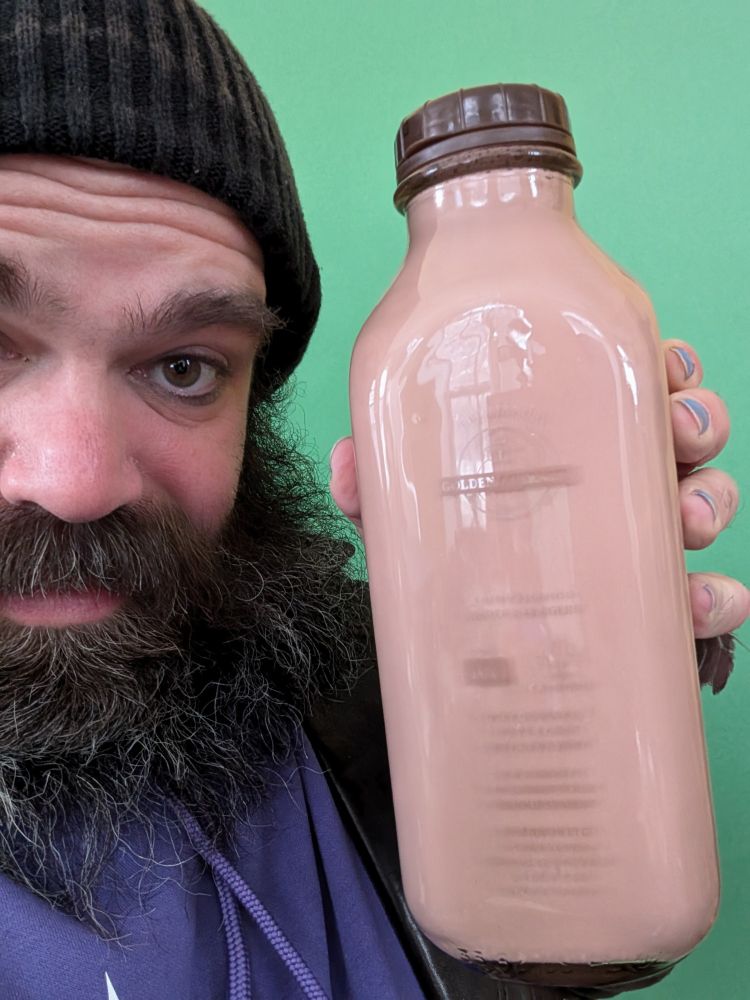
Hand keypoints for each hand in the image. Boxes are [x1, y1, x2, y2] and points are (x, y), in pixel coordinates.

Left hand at [330, 339, 747, 644]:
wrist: (455, 640)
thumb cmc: (443, 544)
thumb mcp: (406, 505)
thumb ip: (378, 479)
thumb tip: (346, 464)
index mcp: (565, 433)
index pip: (628, 384)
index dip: (663, 370)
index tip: (667, 370)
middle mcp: (609, 477)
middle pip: (680, 434)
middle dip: (696, 429)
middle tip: (680, 438)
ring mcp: (633, 539)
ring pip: (703, 501)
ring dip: (710, 502)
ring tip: (687, 520)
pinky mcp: (646, 605)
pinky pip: (705, 596)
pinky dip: (718, 598)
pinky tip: (710, 600)